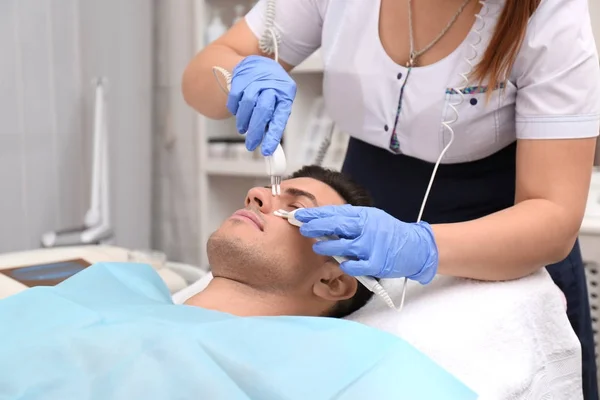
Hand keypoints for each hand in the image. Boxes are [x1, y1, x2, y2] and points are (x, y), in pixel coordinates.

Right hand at [227, 56, 296, 155]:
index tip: (268, 150)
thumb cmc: (272, 87)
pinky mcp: (241, 77)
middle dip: (255, 131)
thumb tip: (269, 142)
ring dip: (243, 122)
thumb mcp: (279, 101)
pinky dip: (235, 110)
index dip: (273, 135)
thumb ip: (274, 119)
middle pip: (262, 111)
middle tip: (251, 144)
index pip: (280, 117)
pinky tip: (238, 113)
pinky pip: (235, 98)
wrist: (261, 63)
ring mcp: (255, 80)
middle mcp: (272, 85)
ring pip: (247, 104)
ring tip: (243, 129)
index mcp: (285, 94)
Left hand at [294, 205, 438, 283]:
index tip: (299, 215)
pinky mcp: (376, 264)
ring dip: (327, 246)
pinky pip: (354, 265)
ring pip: (342, 246)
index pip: (335, 212)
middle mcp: (366, 229)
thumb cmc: (389, 232)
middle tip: (302, 227)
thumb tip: (324, 217)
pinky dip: (345, 264)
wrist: (416, 247)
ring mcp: (371, 246)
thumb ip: (350, 218)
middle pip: (336, 225)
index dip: (315, 214)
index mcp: (364, 216)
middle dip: (316, 226)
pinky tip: (341, 263)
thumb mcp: (370, 218)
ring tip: (318, 247)